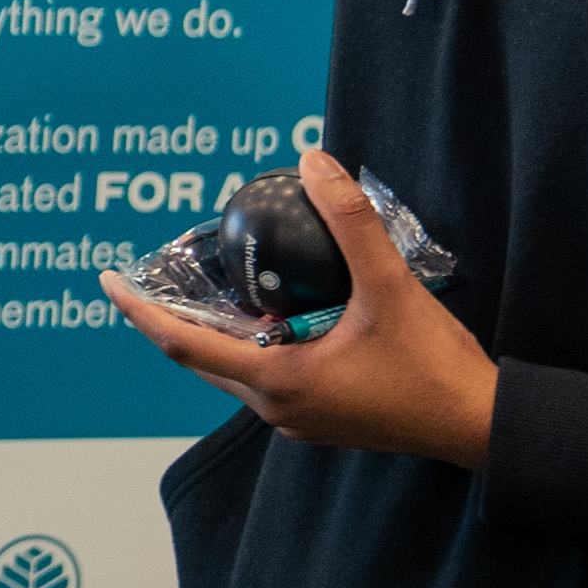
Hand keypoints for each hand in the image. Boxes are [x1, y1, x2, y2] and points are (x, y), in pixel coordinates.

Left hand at [105, 150, 501, 468]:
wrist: (481, 425)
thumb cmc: (435, 368)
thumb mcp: (392, 287)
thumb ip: (351, 223)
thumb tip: (314, 162)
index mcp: (277, 382)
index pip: (182, 343)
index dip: (139, 310)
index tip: (106, 280)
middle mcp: (277, 408)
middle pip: (204, 356)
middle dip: (174, 315)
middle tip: (157, 272)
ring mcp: (299, 417)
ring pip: (239, 366)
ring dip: (222, 327)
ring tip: (215, 279)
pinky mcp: (324, 416)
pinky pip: (271, 373)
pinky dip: (259, 340)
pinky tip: (280, 308)